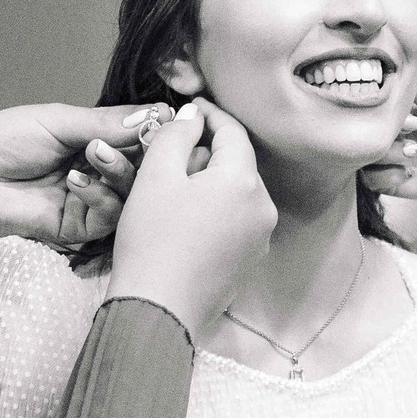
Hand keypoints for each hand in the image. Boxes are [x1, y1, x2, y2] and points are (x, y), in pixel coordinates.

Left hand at [0, 101, 173, 247]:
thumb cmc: (2, 142)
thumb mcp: (58, 121)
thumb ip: (106, 122)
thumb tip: (157, 114)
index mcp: (92, 139)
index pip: (138, 137)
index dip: (156, 130)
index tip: (170, 120)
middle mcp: (97, 170)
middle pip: (143, 167)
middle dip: (147, 152)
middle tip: (144, 139)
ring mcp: (89, 200)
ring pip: (131, 193)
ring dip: (122, 172)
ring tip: (96, 154)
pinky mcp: (78, 227)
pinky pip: (108, 216)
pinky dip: (100, 197)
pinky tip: (76, 182)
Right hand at [107, 101, 275, 331]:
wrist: (158, 311)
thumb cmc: (153, 241)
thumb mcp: (155, 176)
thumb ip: (177, 135)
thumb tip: (193, 116)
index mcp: (244, 182)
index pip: (233, 133)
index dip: (210, 114)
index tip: (190, 106)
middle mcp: (263, 209)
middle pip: (237, 164)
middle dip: (207, 152)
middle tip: (172, 151)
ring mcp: (260, 239)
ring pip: (236, 194)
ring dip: (210, 183)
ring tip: (173, 188)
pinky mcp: (248, 263)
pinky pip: (234, 222)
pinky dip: (214, 211)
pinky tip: (184, 220)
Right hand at [359, 86, 416, 206]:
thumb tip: (403, 71)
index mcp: (397, 111)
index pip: (373, 104)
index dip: (388, 112)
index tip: (413, 120)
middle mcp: (386, 132)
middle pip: (366, 130)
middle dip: (390, 136)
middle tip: (415, 137)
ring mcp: (383, 155)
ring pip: (366, 155)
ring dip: (392, 156)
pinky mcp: (384, 179)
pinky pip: (370, 179)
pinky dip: (391, 176)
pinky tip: (412, 172)